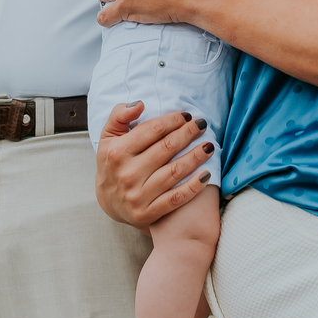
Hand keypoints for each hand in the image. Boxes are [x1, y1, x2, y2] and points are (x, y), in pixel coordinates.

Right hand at [95, 103, 213, 227]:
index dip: (173, 120)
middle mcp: (128, 173)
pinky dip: (193, 187)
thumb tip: (139, 104)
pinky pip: (176, 199)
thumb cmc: (113, 163)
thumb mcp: (108, 137)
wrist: (108, 202)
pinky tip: (206, 175)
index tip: (187, 116)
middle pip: (167, 148)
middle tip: (202, 125)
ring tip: (209, 146)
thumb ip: (119, 116)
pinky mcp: (147, 213)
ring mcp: (138, 195)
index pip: (153, 130)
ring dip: (196, 157)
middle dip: (188, 133)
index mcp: (118, 152)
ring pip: (174, 172)